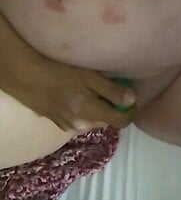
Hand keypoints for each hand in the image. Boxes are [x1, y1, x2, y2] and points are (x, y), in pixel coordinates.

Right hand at [1, 18, 136, 131]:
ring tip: (95, 91)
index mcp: (91, 115)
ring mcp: (67, 126)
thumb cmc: (59, 73)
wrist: (26, 77)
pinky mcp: (57, 122)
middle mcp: (80, 126)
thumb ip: (112, 91)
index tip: (134, 99)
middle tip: (114, 90)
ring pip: (92, 121)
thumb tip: (132, 100)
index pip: (121, 122)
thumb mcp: (89, 77)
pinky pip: (79, 120)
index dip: (131, 112)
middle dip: (114, 109)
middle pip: (107, 122)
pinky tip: (77, 96)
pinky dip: (84, 111)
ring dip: (99, 110)